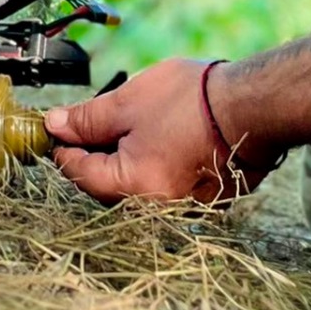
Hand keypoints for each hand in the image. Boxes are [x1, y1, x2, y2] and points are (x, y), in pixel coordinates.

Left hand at [45, 58, 267, 204]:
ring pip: (135, 183)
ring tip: (128, 122)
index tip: (57, 126)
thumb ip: (87, 119)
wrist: (254, 105)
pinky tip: (158, 134)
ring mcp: (183, 206)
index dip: (63, 147)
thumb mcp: (127, 102)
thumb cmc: (193, 102)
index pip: (80, 174)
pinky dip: (152, 161)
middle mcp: (157, 208)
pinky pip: (163, 183)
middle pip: (107, 184)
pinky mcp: (204, 198)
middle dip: (94, 152)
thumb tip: (56, 124)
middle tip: (89, 120)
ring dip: (124, 156)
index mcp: (134, 188)